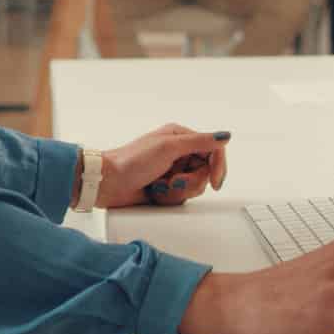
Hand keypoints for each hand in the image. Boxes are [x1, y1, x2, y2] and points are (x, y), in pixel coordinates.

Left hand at [95, 123, 229, 209]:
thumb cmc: (132, 161)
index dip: (218, 167)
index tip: (216, 182)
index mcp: (180, 137)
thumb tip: (225, 135)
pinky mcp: (166, 187)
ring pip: (194, 187)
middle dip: (189, 181)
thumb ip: (200, 142)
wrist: (108, 183)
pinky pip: (181, 197)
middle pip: (205, 172)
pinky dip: (168, 197)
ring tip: (159, 186)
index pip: (213, 150)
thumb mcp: (168, 147)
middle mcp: (178, 152)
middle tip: (172, 180)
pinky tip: (154, 192)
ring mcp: (172, 171)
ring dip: (177, 190)